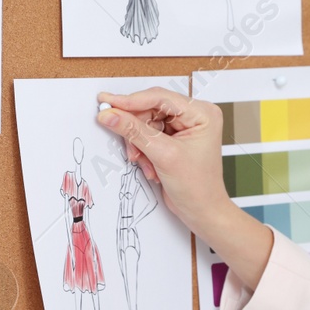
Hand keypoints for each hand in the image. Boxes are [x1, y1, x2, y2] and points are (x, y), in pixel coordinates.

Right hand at [95, 86, 229, 234]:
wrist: (202, 211)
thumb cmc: (198, 187)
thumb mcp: (163, 156)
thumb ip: (134, 132)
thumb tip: (111, 115)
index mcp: (202, 113)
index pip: (160, 98)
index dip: (131, 101)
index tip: (108, 103)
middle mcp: (194, 116)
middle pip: (150, 109)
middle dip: (136, 130)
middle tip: (126, 143)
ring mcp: (183, 127)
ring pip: (146, 123)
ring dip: (139, 144)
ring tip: (144, 162)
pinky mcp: (173, 139)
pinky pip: (147, 135)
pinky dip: (143, 150)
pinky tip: (149, 166)